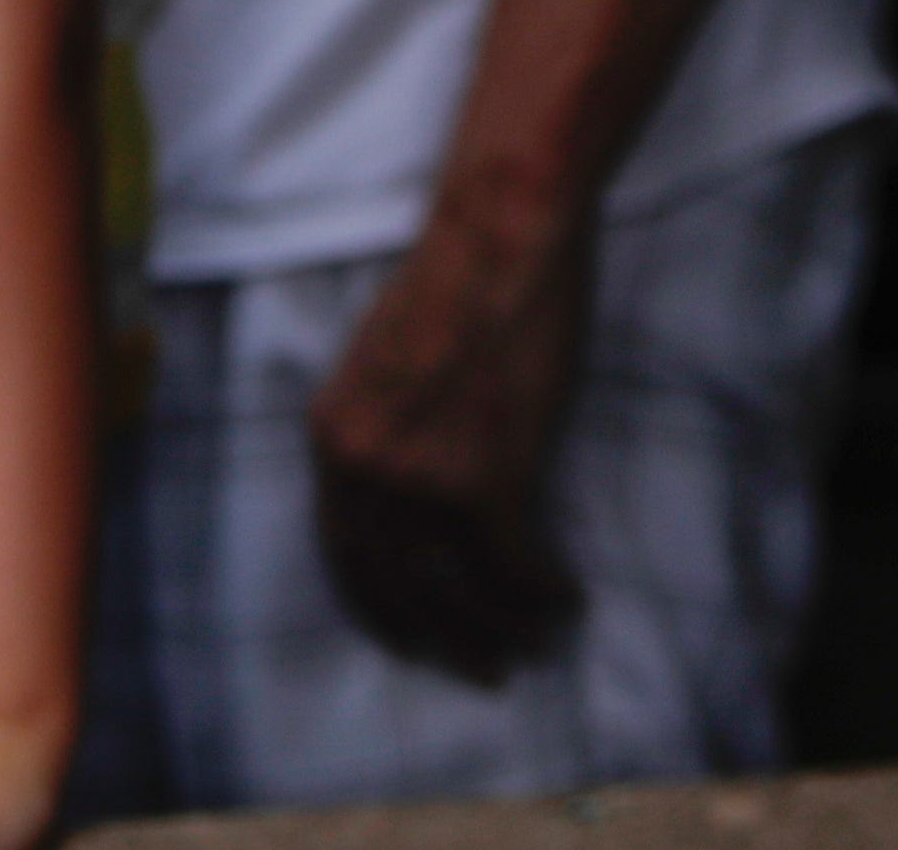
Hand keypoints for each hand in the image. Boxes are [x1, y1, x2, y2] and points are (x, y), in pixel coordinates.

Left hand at [305, 187, 594, 685]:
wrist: (504, 228)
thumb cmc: (463, 275)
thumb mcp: (388, 361)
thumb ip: (389, 430)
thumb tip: (422, 499)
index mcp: (330, 433)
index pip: (343, 554)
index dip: (384, 609)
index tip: (419, 640)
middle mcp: (361, 465)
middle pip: (395, 587)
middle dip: (442, 640)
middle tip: (484, 669)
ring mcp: (419, 475)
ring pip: (458, 588)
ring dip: (503, 626)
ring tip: (538, 640)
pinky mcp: (483, 476)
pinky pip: (514, 565)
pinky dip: (543, 592)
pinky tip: (567, 598)